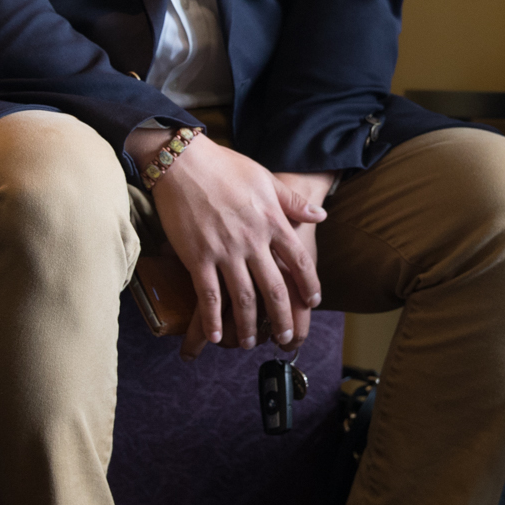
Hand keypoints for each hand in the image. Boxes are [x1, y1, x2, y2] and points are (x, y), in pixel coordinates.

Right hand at [134, 135, 325, 358]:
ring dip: (248, 325)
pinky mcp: (198, 256)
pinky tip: (216, 336)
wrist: (183, 162)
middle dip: (281, 317)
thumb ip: (293, 201)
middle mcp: (253, 240)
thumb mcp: (265, 179)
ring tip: (250, 343)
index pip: (299, 261)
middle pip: (274, 288)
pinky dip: (213, 318)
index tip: (312, 302)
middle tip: (284, 337)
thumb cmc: (225, 167)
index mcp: (273, 221)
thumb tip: (321, 214)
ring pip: (243, 297)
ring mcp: (225, 251)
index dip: (308, 285)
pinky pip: (208, 294)